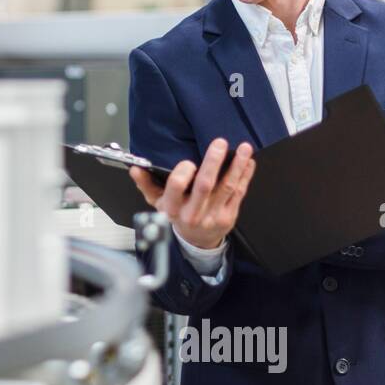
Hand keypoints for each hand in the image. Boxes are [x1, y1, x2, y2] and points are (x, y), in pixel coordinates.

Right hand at [129, 138, 255, 249]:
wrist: (197, 241)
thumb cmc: (178, 216)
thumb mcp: (158, 204)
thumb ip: (147, 184)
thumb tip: (136, 169)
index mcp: (174, 208)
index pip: (176, 188)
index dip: (182, 174)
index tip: (188, 162)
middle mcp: (194, 212)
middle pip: (205, 185)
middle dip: (213, 162)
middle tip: (220, 143)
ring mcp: (213, 215)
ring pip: (226, 187)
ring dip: (236, 166)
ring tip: (243, 148)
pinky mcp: (229, 216)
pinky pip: (239, 193)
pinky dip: (244, 176)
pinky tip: (248, 162)